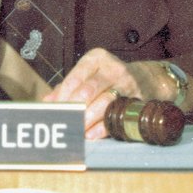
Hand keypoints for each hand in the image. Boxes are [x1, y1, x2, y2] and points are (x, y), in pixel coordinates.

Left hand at [43, 50, 182, 141]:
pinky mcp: (137, 99)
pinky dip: (102, 127)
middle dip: (74, 108)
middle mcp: (112, 68)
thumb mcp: (88, 74)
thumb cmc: (107, 78)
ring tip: (77, 129)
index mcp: (96, 58)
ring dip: (87, 119)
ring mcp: (127, 83)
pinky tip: (91, 134)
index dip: (64, 96)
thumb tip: (47, 102)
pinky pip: (116, 115)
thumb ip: (66, 87)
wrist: (145, 79)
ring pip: (104, 103)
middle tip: (66, 122)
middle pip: (88, 90)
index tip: (57, 110)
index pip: (75, 77)